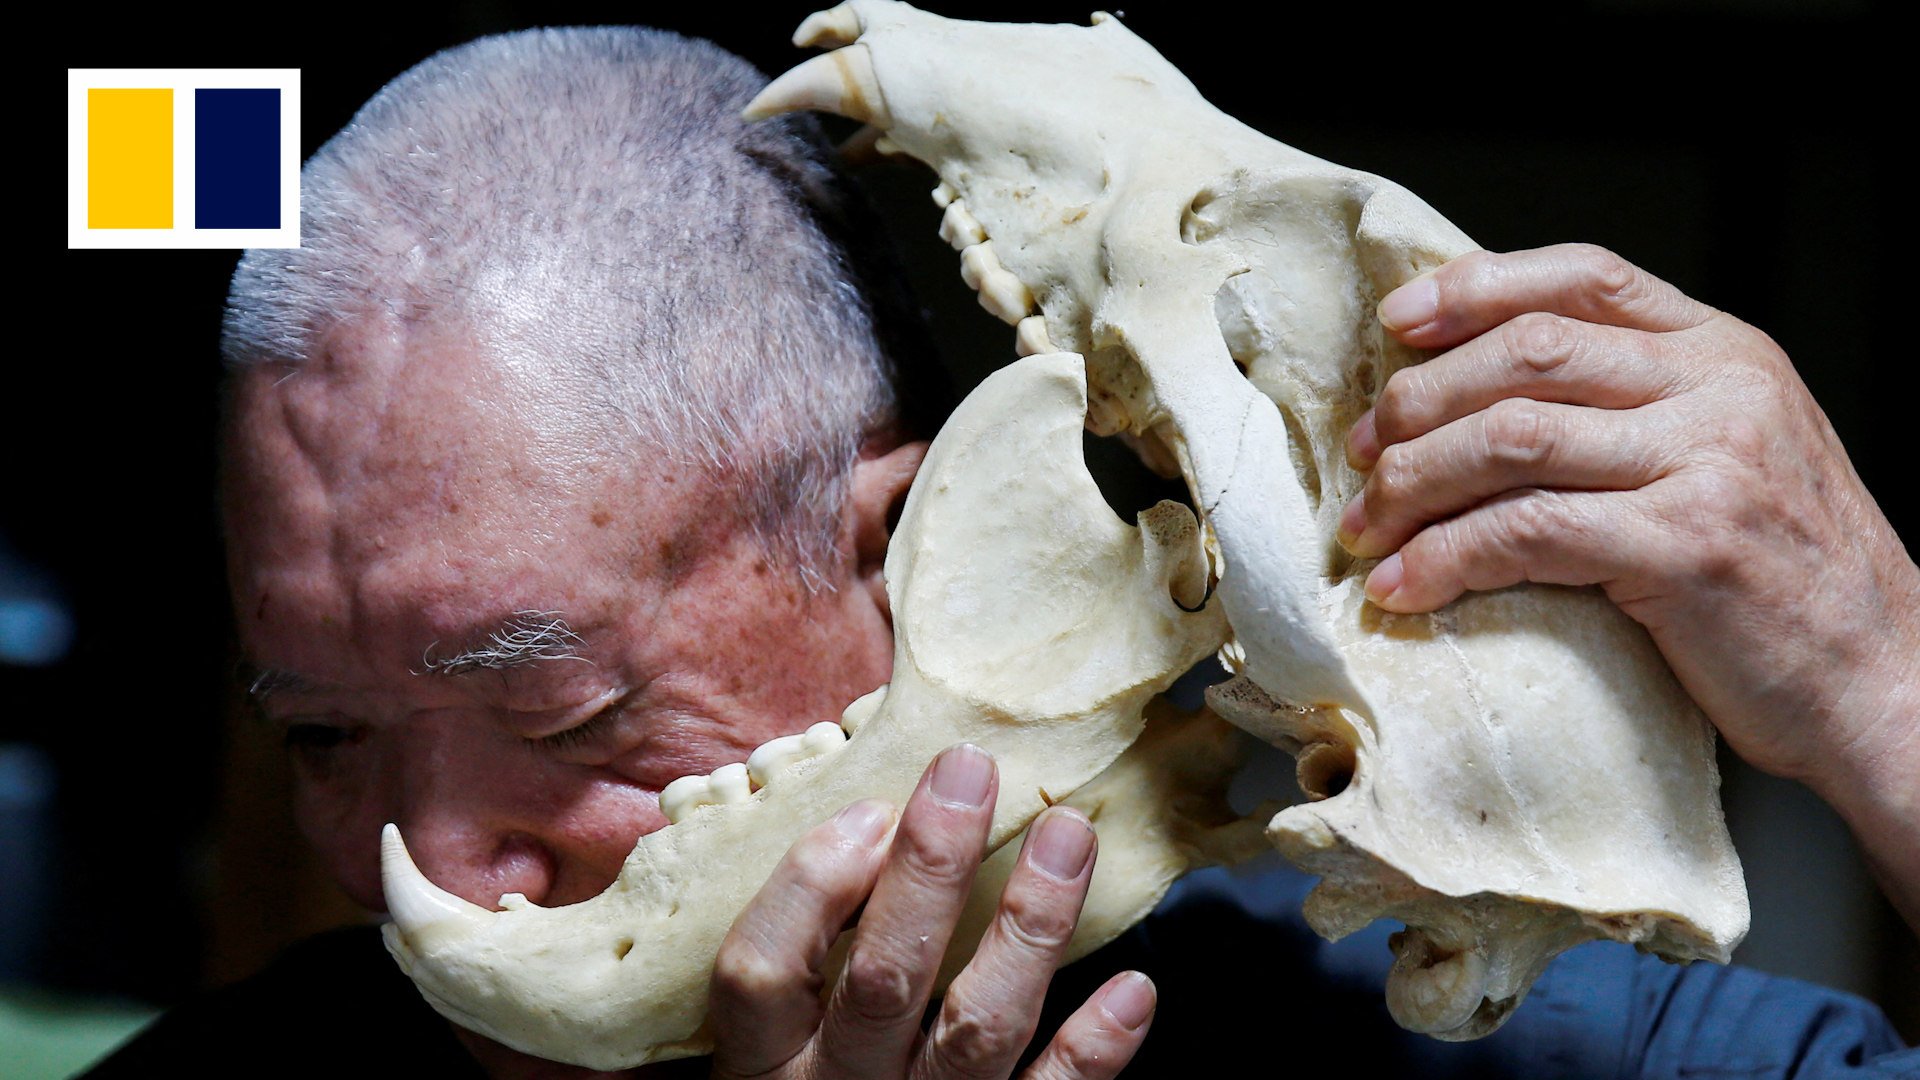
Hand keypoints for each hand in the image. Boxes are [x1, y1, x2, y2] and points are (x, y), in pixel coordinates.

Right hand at [707, 744, 1156, 1079]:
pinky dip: (1094, 1049)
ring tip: (1071, 836)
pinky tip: (1133, 988)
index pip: (761, 970)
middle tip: (971, 771)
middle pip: (883, 977)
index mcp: (763, 1064)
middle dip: (932, 867)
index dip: (810, 884)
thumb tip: (826, 817)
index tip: (869, 811)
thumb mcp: (768, 1038)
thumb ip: (786, 941)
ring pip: (976, 1028)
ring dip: (1028, 924)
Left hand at [1337, 244, 1919, 924]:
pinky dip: (1446, 559)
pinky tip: (1405, 587)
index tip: (1395, 327)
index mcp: (1725, 352)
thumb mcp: (1727, 454)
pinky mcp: (1685, 548)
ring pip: (1512, 437)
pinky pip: (1526, 533)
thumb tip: (1476, 396)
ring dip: (1414, 482)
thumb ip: (1634, 408)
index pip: (1583, 278)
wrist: (1882, 682)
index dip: (1475, 289)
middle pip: (1526, 354)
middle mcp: (1721, 390)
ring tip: (1367, 527)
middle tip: (1362, 456)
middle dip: (1419, 401)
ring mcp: (1708, 464)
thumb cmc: (1786, 579)